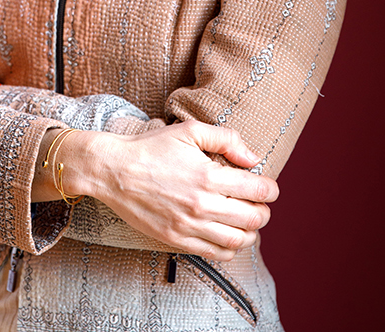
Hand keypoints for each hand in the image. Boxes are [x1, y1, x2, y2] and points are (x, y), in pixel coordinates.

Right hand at [56, 121, 277, 261]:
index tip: (269, 188)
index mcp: (209, 176)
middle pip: (253, 219)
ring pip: (238, 241)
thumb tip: (253, 159)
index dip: (271, 190)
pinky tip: (229, 237)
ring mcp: (189, 225)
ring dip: (251, 233)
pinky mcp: (176, 239)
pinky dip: (231, 249)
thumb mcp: (190, 131)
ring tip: (248, 223)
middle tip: (260, 205)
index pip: (258, 191)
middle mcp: (202, 204)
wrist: (113, 171)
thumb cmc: (151, 148)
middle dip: (264, 212)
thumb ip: (226, 139)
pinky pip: (215, 253)